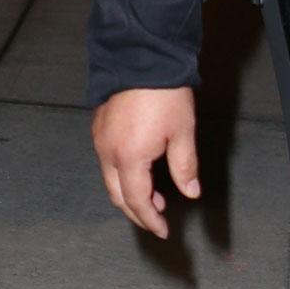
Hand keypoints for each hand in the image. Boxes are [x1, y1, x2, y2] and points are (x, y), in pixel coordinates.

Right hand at [91, 86, 199, 238]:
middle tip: (156, 219)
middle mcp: (108, 151)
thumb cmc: (163, 93)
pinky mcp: (99, 127)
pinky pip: (106, 161)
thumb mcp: (182, 133)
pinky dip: (121, 174)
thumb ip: (185, 167)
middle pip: (117, 195)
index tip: (163, 230)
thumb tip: (190, 191)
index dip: (150, 220)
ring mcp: (100, 138)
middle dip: (136, 212)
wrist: (140, 58)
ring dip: (129, 192)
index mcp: (129, 157)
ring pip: (109, 179)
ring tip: (154, 196)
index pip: (138, 201)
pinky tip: (139, 170)